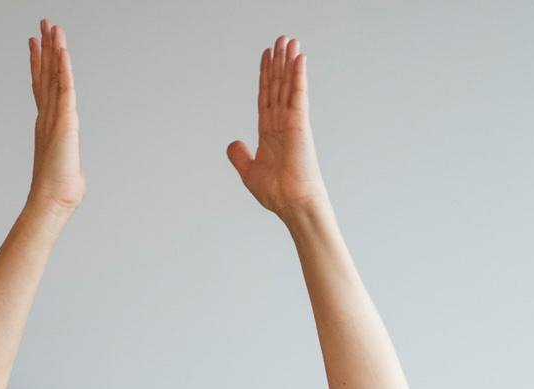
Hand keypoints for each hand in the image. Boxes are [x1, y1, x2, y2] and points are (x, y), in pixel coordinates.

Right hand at [27, 19, 83, 212]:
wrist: (53, 200)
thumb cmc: (59, 190)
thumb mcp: (65, 164)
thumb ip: (66, 156)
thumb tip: (69, 168)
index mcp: (47, 123)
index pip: (42, 86)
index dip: (38, 64)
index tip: (36, 44)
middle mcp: (48, 116)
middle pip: (45, 75)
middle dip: (45, 48)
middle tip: (43, 24)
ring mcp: (54, 117)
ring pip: (53, 76)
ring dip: (53, 50)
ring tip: (52, 27)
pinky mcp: (65, 121)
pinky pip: (64, 89)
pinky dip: (63, 69)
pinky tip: (62, 52)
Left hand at [226, 36, 327, 218]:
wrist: (292, 204)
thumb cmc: (277, 193)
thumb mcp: (249, 172)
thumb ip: (240, 156)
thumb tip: (233, 144)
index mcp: (269, 132)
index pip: (266, 96)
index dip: (265, 75)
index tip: (267, 56)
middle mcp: (281, 123)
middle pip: (277, 85)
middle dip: (278, 62)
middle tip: (281, 39)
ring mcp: (291, 122)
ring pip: (288, 85)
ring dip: (288, 62)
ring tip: (289, 40)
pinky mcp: (300, 124)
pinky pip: (298, 95)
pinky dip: (298, 76)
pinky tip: (298, 59)